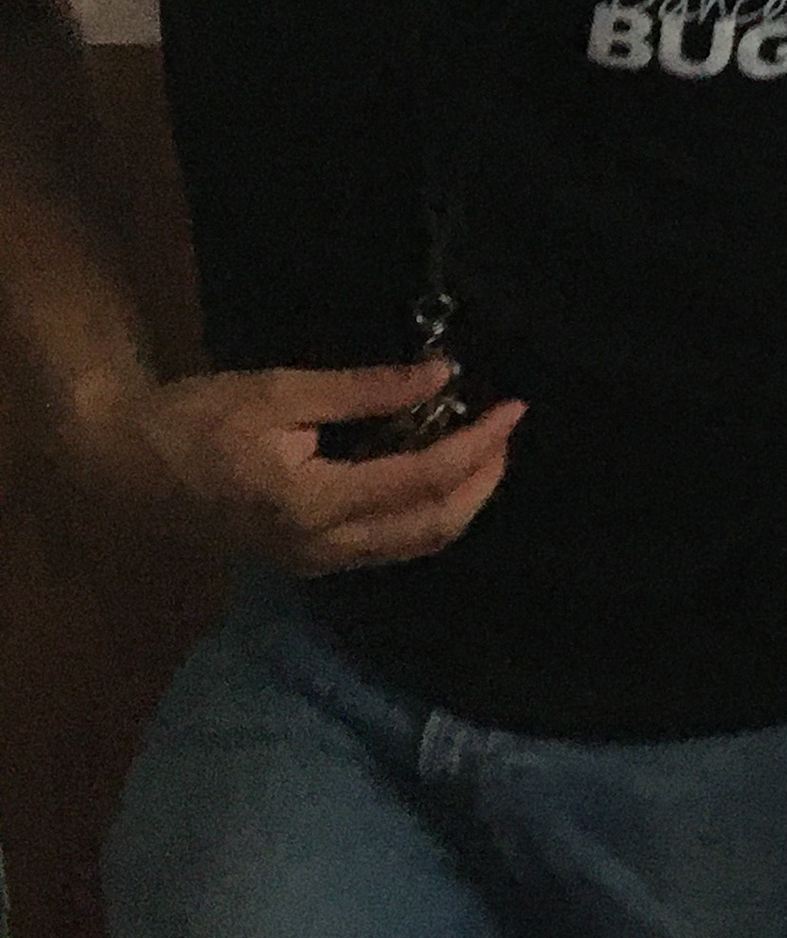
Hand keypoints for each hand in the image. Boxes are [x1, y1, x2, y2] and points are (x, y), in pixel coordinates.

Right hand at [112, 363, 523, 573]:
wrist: (120, 468)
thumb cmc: (193, 419)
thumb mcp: (279, 390)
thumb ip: (365, 389)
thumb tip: (444, 375)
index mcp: (314, 503)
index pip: (425, 480)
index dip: (479, 444)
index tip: (514, 408)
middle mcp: (321, 547)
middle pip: (434, 528)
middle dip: (483, 480)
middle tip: (505, 430)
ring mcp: (312, 562)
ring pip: (414, 544)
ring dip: (460, 499)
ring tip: (482, 446)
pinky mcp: (305, 560)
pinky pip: (386, 546)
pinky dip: (425, 512)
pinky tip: (432, 469)